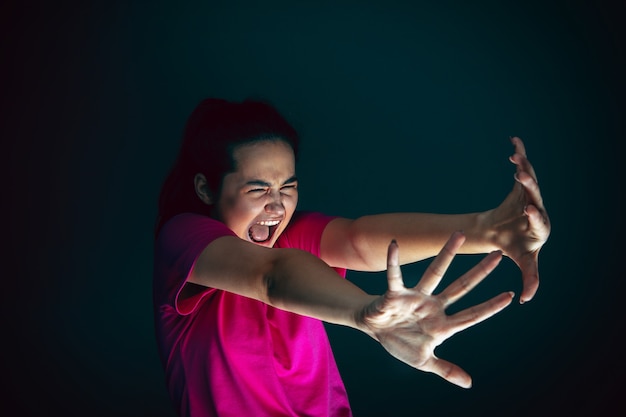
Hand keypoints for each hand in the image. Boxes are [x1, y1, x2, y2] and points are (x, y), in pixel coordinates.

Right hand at [360, 232, 513, 387]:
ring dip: (446, 254)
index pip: (471, 315)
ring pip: (434, 273)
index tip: (511, 296)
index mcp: (442, 323)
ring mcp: (416, 297)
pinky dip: (393, 261)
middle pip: (461, 286)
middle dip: (480, 272)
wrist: (374, 329)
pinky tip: (394, 245)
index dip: (490, 307)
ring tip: (459, 235)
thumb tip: (469, 384)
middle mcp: (433, 305)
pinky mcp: (395, 293)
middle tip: (497, 254)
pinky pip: (394, 276)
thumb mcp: (424, 361)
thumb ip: (446, 370)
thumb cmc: (400, 341)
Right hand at [487, 137, 550, 302]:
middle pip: (535, 195)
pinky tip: (515, 141)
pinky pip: (523, 167)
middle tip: (521, 178)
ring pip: (529, 179)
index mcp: (541, 226)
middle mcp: (538, 206)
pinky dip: (520, 154)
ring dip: (523, 167)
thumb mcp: (524, 262)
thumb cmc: (517, 247)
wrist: (508, 232)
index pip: (540, 219)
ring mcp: (531, 194)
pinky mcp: (522, 185)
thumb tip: (527, 300)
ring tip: (515, 157)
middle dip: (529, 186)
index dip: (535, 214)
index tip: (529, 209)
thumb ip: (530, 278)